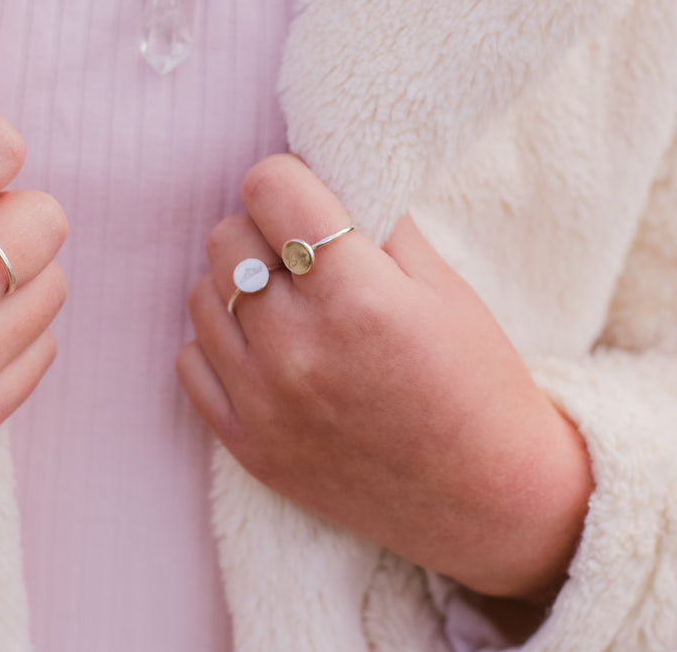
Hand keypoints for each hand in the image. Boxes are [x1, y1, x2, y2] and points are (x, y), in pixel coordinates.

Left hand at [178, 154, 592, 604]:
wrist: (486, 501)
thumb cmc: (475, 383)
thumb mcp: (442, 287)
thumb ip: (372, 223)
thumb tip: (313, 175)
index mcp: (356, 298)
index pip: (268, 189)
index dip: (288, 182)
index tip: (305, 198)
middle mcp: (298, 348)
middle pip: (226, 238)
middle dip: (263, 233)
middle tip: (302, 256)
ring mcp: (264, 401)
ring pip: (202, 295)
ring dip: (238, 288)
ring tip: (289, 304)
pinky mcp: (246, 445)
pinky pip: (190, 360)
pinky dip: (219, 345)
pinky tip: (265, 349)